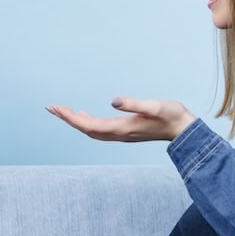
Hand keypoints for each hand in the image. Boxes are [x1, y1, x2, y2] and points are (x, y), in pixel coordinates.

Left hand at [47, 97, 196, 142]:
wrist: (183, 129)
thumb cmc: (171, 115)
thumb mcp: (153, 106)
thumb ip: (134, 104)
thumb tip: (113, 101)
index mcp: (120, 128)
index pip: (88, 125)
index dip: (70, 117)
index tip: (55, 108)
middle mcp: (118, 134)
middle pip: (85, 129)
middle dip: (68, 119)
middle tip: (51, 108)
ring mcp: (121, 134)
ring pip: (91, 130)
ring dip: (76, 121)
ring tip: (61, 111)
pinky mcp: (126, 131)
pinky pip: (100, 129)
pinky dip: (88, 122)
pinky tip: (84, 115)